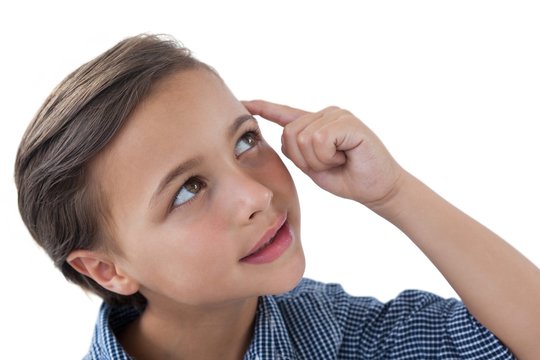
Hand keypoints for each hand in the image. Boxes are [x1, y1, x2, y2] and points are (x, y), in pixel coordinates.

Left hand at [243, 100, 403, 206]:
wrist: (377, 190)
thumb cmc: (347, 179)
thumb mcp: (314, 166)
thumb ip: (297, 151)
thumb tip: (281, 137)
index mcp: (316, 124)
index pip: (285, 113)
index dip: (264, 108)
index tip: (244, 103)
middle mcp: (326, 114)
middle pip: (289, 134)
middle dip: (304, 159)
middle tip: (330, 164)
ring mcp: (338, 115)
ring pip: (303, 138)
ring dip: (318, 160)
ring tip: (339, 160)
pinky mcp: (349, 122)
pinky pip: (320, 140)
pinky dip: (328, 156)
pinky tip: (345, 156)